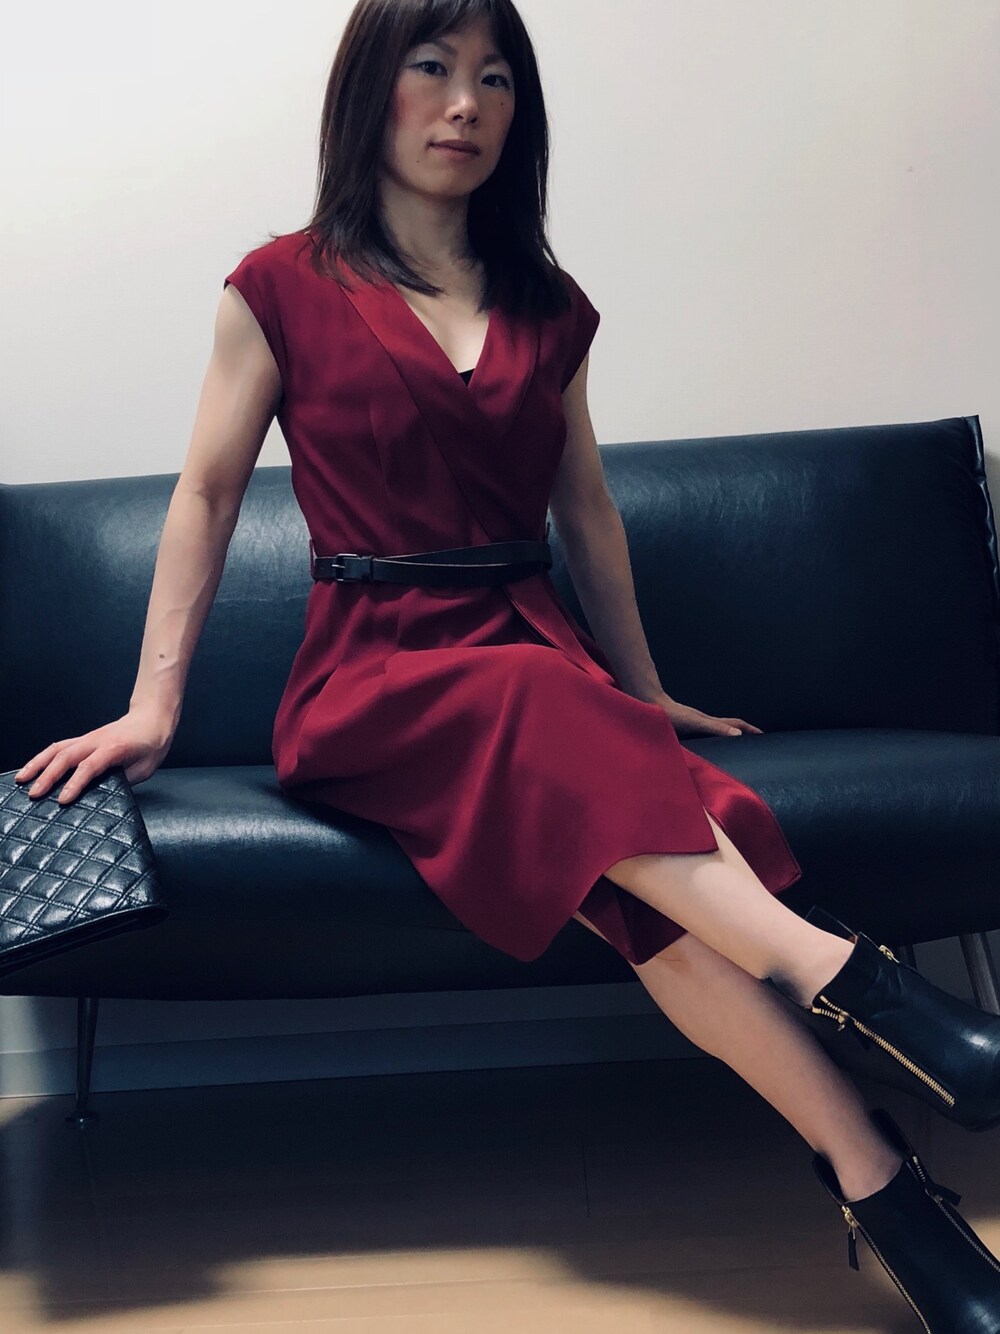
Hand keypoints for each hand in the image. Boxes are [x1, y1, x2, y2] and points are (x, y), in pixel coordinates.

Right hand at [13, 707, 176, 805]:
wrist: (152, 719)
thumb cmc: (151, 744)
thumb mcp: (144, 768)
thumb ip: (123, 780)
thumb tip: (103, 795)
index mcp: (114, 748)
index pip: (90, 766)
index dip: (76, 784)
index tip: (63, 800)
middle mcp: (97, 741)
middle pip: (67, 757)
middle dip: (48, 776)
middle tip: (34, 794)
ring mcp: (88, 738)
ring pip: (57, 749)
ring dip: (38, 764)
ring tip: (21, 779)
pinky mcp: (83, 739)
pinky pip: (59, 747)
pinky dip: (42, 757)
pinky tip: (32, 768)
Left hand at [652, 695, 763, 738]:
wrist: (649, 703)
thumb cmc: (671, 715)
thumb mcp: (696, 723)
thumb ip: (715, 728)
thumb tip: (738, 734)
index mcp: (710, 721)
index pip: (736, 724)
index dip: (750, 729)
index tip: (763, 735)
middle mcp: (704, 721)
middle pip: (730, 726)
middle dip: (744, 733)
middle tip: (755, 742)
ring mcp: (695, 724)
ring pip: (717, 730)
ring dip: (728, 735)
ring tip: (735, 746)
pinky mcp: (685, 727)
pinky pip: (704, 734)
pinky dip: (712, 739)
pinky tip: (706, 747)